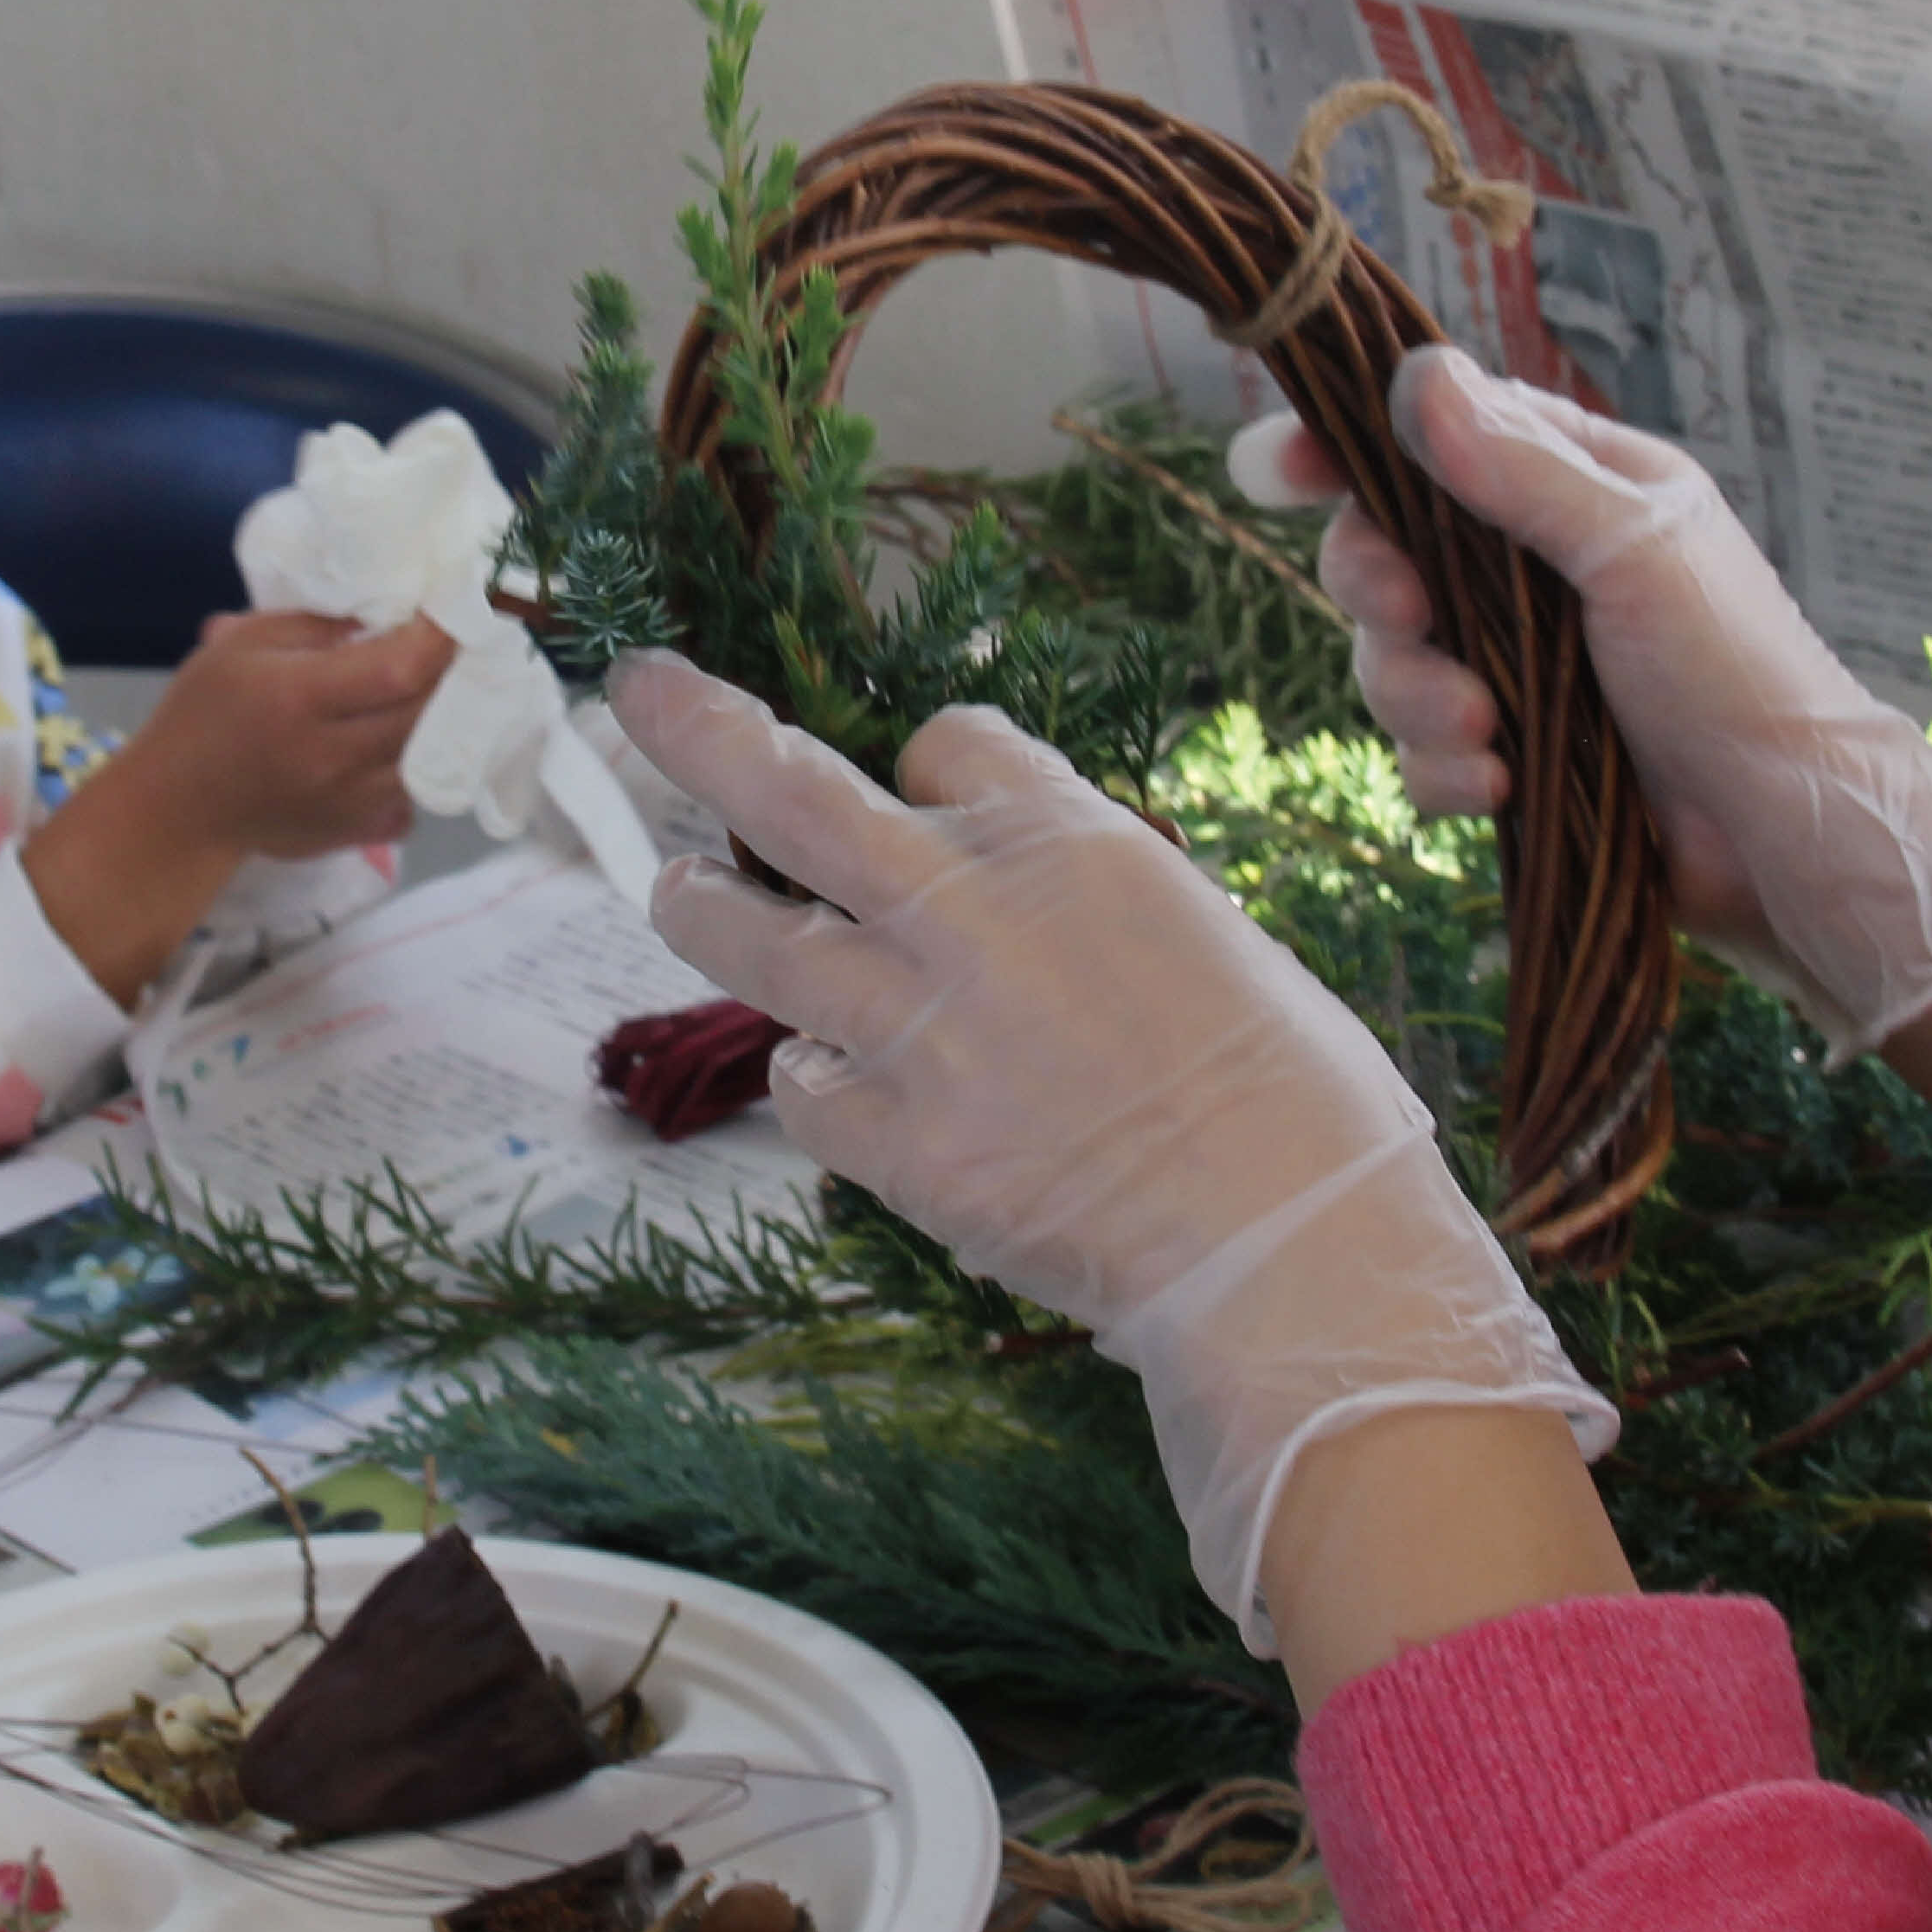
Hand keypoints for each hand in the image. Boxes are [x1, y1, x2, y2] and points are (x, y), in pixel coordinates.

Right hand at [124, 610, 458, 860]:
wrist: (179, 808)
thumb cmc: (203, 714)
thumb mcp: (240, 644)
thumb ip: (314, 624)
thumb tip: (384, 615)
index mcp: (299, 698)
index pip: (399, 668)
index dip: (438, 638)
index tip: (451, 610)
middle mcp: (332, 755)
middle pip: (426, 713)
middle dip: (448, 675)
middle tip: (451, 648)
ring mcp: (349, 802)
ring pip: (430, 759)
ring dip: (439, 724)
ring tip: (432, 694)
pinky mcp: (355, 833)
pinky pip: (413, 802)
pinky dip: (415, 775)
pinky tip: (398, 751)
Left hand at [609, 653, 1612, 1651]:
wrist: (1287, 1245)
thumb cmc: (1291, 1096)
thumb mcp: (1205, 933)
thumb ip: (1083, 896)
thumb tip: (1018, 897)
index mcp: (1068, 839)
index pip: (946, 738)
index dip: (927, 764)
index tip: (925, 790)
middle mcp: (967, 908)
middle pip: (787, 784)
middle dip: (698, 724)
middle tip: (640, 687)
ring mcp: (912, 1024)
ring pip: (740, 926)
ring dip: (695, 897)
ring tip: (678, 885)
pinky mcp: (888, 1140)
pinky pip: (796, 1080)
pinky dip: (807, 1073)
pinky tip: (842, 1082)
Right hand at [1235, 349, 1931, 1056]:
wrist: (1780, 832)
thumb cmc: (1737, 664)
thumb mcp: (1633, 544)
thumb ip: (1521, 470)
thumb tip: (1418, 380)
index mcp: (1572, 484)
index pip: (1435, 436)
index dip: (1345, 448)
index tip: (1276, 470)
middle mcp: (1533, 566)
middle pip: (1387, 550)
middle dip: (1379, 588)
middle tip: (1409, 613)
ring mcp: (1517, 663)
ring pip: (1392, 658)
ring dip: (1418, 696)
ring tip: (1489, 732)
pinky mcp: (1510, 752)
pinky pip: (1422, 752)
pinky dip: (1445, 771)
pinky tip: (1498, 788)